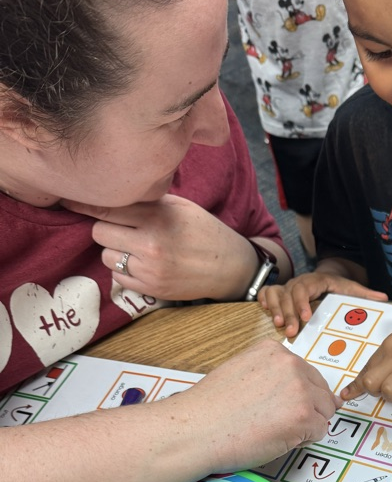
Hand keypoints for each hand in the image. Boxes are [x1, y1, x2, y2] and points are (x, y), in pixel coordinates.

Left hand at [61, 195, 258, 301]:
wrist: (229, 267)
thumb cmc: (204, 231)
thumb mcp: (179, 206)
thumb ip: (146, 201)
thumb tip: (109, 192)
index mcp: (157, 218)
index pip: (106, 208)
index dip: (85, 203)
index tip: (72, 199)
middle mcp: (151, 245)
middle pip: (99, 232)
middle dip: (106, 228)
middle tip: (120, 227)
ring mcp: (150, 270)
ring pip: (106, 257)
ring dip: (113, 250)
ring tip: (133, 247)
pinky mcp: (152, 289)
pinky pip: (118, 277)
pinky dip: (123, 270)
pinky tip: (141, 263)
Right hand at [179, 340, 336, 469]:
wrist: (196, 429)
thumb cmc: (212, 408)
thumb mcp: (242, 371)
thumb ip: (271, 374)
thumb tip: (297, 387)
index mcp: (275, 351)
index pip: (306, 373)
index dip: (295, 395)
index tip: (276, 406)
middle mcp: (291, 365)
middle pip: (321, 391)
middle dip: (306, 409)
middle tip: (276, 422)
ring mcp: (300, 390)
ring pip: (324, 411)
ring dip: (306, 425)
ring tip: (275, 430)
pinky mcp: (304, 417)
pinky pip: (320, 431)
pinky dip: (304, 440)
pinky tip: (278, 439)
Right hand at [258, 270, 387, 337]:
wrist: (323, 276)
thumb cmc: (336, 285)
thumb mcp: (350, 287)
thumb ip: (364, 293)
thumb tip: (384, 297)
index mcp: (315, 281)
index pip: (305, 289)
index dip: (302, 302)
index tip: (306, 317)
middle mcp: (298, 283)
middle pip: (288, 295)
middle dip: (289, 313)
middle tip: (292, 331)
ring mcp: (287, 287)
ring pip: (276, 295)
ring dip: (275, 309)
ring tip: (279, 326)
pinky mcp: (279, 292)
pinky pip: (266, 293)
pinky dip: (264, 300)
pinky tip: (264, 311)